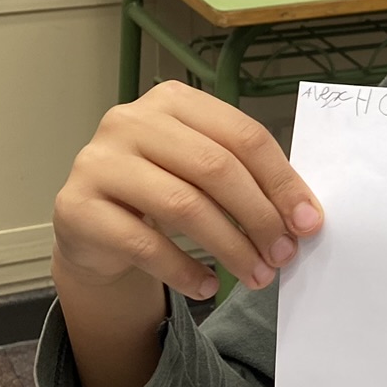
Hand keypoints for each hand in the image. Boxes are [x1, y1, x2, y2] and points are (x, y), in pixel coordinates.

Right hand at [52, 81, 321, 300]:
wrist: (93, 227)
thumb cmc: (160, 191)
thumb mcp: (202, 172)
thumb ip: (247, 179)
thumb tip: (304, 217)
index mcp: (173, 101)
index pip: (242, 136)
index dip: (282, 182)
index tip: (309, 223)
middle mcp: (130, 121)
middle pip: (215, 168)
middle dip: (259, 217)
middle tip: (284, 255)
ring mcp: (98, 162)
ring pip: (183, 205)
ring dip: (230, 248)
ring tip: (257, 275)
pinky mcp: (77, 207)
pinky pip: (144, 244)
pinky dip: (184, 270)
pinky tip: (208, 286)